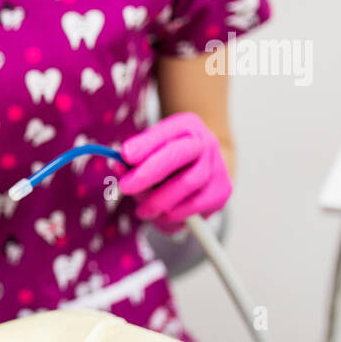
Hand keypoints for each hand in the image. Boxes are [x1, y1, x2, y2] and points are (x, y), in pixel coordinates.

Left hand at [118, 112, 231, 232]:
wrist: (206, 165)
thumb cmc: (169, 157)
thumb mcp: (152, 149)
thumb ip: (134, 157)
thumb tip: (118, 165)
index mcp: (186, 126)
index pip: (165, 132)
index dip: (145, 145)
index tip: (125, 155)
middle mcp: (206, 143)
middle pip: (178, 156)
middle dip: (148, 173)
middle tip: (125, 188)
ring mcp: (217, 167)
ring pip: (187, 185)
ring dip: (159, 201)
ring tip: (142, 210)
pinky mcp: (222, 191)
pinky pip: (196, 208)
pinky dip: (174, 215)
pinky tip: (163, 215)